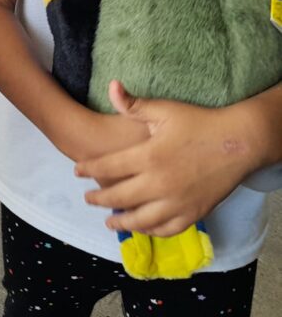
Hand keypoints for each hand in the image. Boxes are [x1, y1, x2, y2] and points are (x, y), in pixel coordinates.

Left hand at [75, 81, 259, 236]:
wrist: (239, 142)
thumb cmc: (199, 122)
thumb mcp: (163, 110)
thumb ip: (133, 104)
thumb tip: (111, 86)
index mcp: (149, 157)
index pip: (108, 167)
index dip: (89, 169)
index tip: (77, 172)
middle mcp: (160, 184)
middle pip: (120, 197)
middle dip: (99, 199)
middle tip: (87, 198)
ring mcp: (178, 202)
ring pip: (142, 220)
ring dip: (122, 221)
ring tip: (109, 221)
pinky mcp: (195, 213)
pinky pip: (168, 229)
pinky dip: (151, 231)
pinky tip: (142, 227)